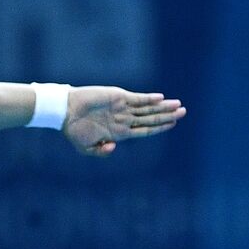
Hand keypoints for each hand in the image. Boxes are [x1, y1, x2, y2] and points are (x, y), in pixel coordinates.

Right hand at [63, 86, 184, 156]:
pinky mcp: (118, 97)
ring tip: (179, 104)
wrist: (65, 112)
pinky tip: (160, 98)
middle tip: (184, 112)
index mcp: (119, 133)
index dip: (159, 128)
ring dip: (163, 107)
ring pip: (147, 108)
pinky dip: (148, 99)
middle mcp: (124, 119)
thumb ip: (100, 151)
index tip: (173, 124)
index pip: (145, 130)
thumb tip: (114, 147)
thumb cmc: (73, 131)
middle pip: (151, 118)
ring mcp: (122, 108)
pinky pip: (137, 98)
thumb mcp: (85, 148)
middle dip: (167, 116)